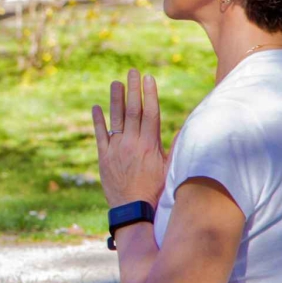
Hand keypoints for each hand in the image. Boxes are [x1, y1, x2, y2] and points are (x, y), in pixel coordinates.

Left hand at [91, 69, 166, 208]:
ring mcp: (116, 150)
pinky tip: (96, 107)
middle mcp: (132, 144)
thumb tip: (185, 128)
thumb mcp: (170, 169)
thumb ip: (175, 147)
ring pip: (116, 119)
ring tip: (115, 83)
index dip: (149, 94)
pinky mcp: (104, 158)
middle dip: (133, 89)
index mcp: (150, 145)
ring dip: (115, 99)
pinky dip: (98, 121)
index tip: (149, 78)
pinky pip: (100, 135)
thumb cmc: (156, 191)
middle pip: (133, 111)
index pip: (150, 113)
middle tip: (132, 71)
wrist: (134, 211)